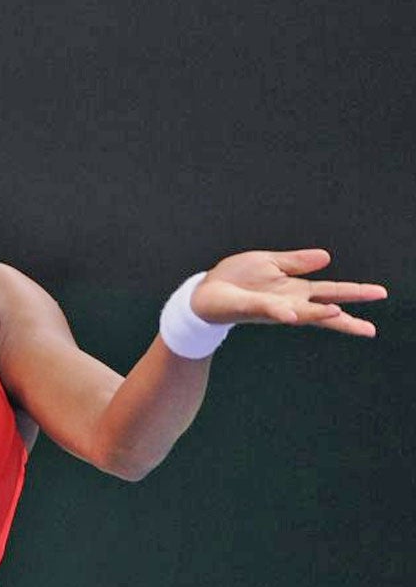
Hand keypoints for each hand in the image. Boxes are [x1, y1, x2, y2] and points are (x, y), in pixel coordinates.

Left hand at [192, 249, 387, 335]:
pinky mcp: (249, 307)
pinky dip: (280, 311)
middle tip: (371, 329)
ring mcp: (269, 308)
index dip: (355, 293)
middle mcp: (287, 303)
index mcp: (294, 290)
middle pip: (321, 311)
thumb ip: (296, 261)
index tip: (380, 294)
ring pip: (298, 313)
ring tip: (337, 314)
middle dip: (345, 318)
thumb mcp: (269, 262)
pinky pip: (267, 309)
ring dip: (315, 315)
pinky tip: (293, 314)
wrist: (204, 292)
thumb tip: (327, 257)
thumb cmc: (236, 279)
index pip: (330, 292)